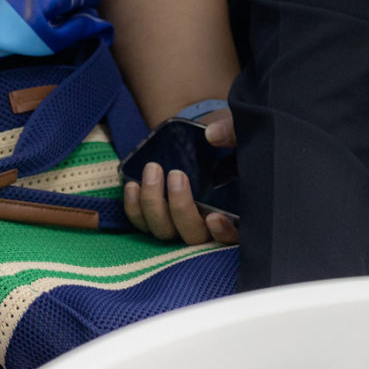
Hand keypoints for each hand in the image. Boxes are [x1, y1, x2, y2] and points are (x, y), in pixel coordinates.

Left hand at [123, 110, 239, 244]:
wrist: (202, 138)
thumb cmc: (226, 140)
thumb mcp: (235, 131)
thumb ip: (232, 133)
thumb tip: (214, 133)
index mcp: (233, 211)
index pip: (232, 237)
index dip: (223, 233)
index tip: (213, 217)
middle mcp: (205, 224)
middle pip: (193, 236)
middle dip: (181, 208)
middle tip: (177, 174)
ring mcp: (178, 223)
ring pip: (164, 231)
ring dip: (154, 203)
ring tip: (153, 169)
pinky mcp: (156, 216)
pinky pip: (142, 223)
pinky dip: (134, 208)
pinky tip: (132, 184)